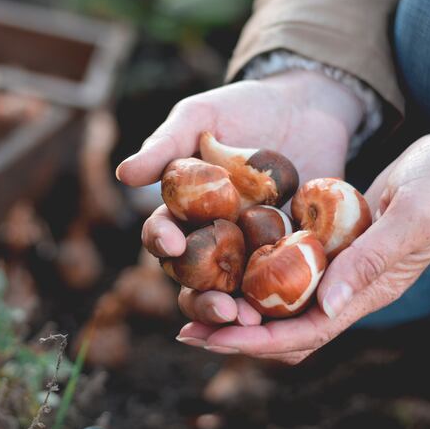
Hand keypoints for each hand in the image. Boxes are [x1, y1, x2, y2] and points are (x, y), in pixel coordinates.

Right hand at [116, 70, 363, 325]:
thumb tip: (124, 175)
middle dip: (202, 301)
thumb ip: (165, 145)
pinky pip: (286, 284)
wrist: (306, 104)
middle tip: (220, 309)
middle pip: (195, 281)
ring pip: (236, 294)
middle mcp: (212, 237)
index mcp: (183, 210)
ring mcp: (252, 248)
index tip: (171, 241)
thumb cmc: (243, 107)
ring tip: (253, 324)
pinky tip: (297, 306)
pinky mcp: (292, 253)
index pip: (162, 235)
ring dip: (240, 314)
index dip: (161, 241)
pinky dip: (286, 300)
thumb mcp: (201, 116)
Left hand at [178, 123, 429, 362]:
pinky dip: (253, 274)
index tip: (212, 339)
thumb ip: (372, 261)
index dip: (257, 341)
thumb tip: (327, 306)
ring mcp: (337, 267)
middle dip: (236, 333)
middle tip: (186, 330)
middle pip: (285, 327)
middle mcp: (348, 288)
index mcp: (368, 291)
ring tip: (193, 303)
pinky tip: (222, 263)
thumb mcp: (412, 218)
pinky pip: (285, 269)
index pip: (306, 332)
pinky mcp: (328, 244)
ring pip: (281, 302)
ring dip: (239, 306)